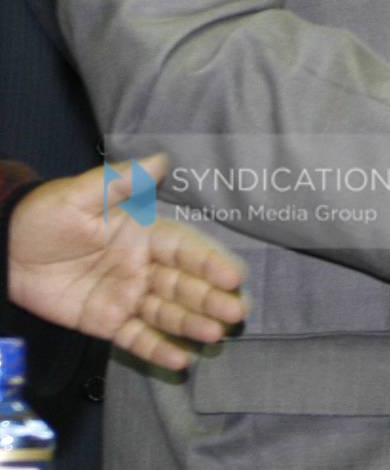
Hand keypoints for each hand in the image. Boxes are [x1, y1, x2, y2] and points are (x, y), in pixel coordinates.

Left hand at [7, 155, 246, 369]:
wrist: (4, 251)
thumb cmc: (44, 216)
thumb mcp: (79, 196)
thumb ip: (120, 183)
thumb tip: (159, 160)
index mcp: (143, 234)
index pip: (184, 249)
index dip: (209, 263)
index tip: (233, 277)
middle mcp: (142, 266)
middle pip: (183, 284)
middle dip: (211, 299)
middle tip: (236, 314)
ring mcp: (126, 296)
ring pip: (166, 312)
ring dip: (192, 324)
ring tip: (214, 337)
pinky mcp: (106, 321)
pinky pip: (135, 338)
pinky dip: (157, 349)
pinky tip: (180, 360)